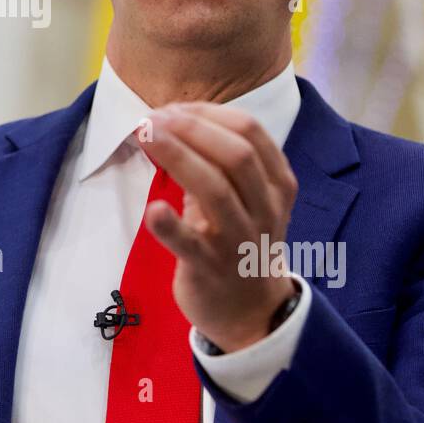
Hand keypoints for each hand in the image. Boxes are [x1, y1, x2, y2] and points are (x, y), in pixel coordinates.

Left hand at [138, 101, 298, 351]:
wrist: (253, 314)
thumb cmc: (241, 241)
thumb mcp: (248, 199)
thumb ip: (219, 163)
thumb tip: (171, 121)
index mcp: (278, 184)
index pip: (251, 132)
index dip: (209, 113)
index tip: (173, 108)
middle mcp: (265, 209)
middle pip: (237, 155)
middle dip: (192, 128)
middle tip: (153, 119)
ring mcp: (239, 240)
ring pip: (216, 190)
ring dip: (178, 156)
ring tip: (145, 135)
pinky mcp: (210, 269)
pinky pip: (191, 245)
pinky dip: (171, 226)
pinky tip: (153, 210)